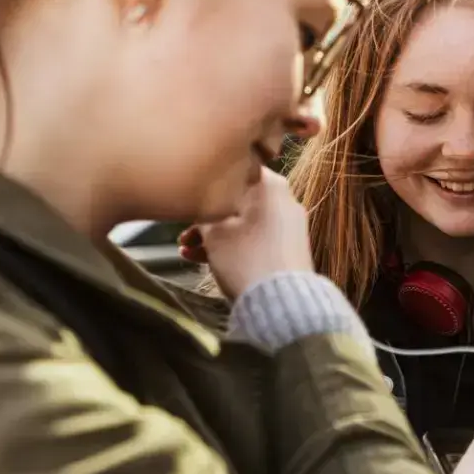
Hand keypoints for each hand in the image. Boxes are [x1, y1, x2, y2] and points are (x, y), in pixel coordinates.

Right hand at [178, 169, 314, 299]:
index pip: (235, 170)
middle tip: (184, 231)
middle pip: (238, 200)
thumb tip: (200, 206)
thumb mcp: (214, 231)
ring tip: (187, 250)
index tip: (191, 196)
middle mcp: (284, 200)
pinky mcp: (288, 248)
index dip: (209, 182)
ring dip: (215, 234)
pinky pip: (254, 238)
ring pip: (244, 222)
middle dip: (207, 217)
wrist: (280, 303)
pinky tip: (202, 259)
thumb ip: (204, 212)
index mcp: (271, 185)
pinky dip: (232, 245)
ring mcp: (288, 225)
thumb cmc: (245, 260)